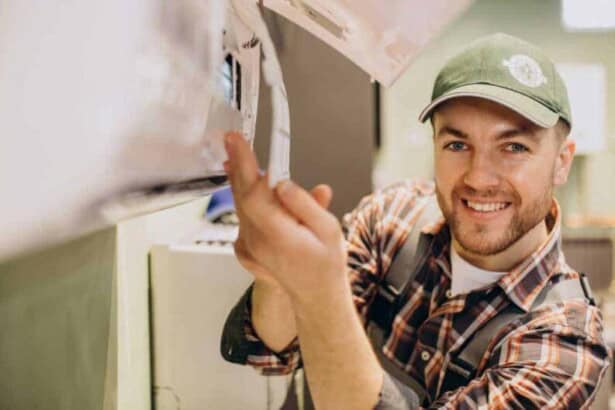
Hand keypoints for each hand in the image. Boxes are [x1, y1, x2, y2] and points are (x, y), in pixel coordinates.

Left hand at [223, 131, 347, 301]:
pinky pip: (242, 217)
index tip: (237, 141)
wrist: (315, 294)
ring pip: (239, 205)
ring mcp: (248, 246)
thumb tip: (283, 184)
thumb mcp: (328, 229)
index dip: (243, 164)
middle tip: (233, 141)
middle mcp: (257, 241)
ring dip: (240, 180)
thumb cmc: (325, 263)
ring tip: (239, 158)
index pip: (253, 193)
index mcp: (278, 235)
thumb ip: (305, 204)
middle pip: (241, 195)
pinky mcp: (245, 248)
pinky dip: (244, 199)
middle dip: (237, 164)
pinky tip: (250, 189)